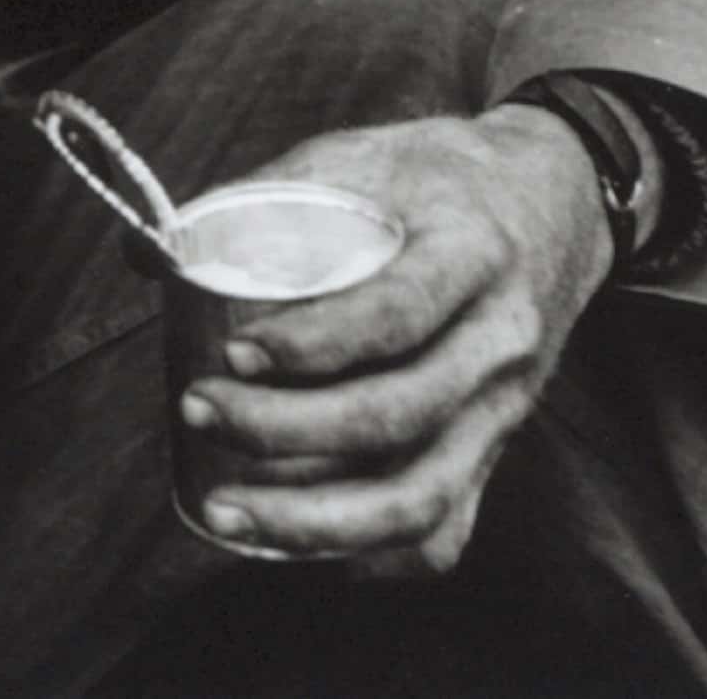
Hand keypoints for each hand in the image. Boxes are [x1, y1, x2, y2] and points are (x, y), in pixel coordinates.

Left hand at [176, 109, 612, 571]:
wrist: (558, 198)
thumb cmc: (443, 176)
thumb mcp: (369, 152)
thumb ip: (266, 193)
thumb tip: (148, 251)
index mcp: (471, 251)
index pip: (398, 314)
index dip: (313, 342)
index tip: (237, 350)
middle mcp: (500, 340)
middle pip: (398, 414)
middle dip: (285, 430)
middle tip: (200, 408)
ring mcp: (505, 406)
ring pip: (422, 495)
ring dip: (317, 521)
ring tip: (228, 510)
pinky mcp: (498, 445)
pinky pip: (448, 528)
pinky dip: (378, 554)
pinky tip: (311, 550)